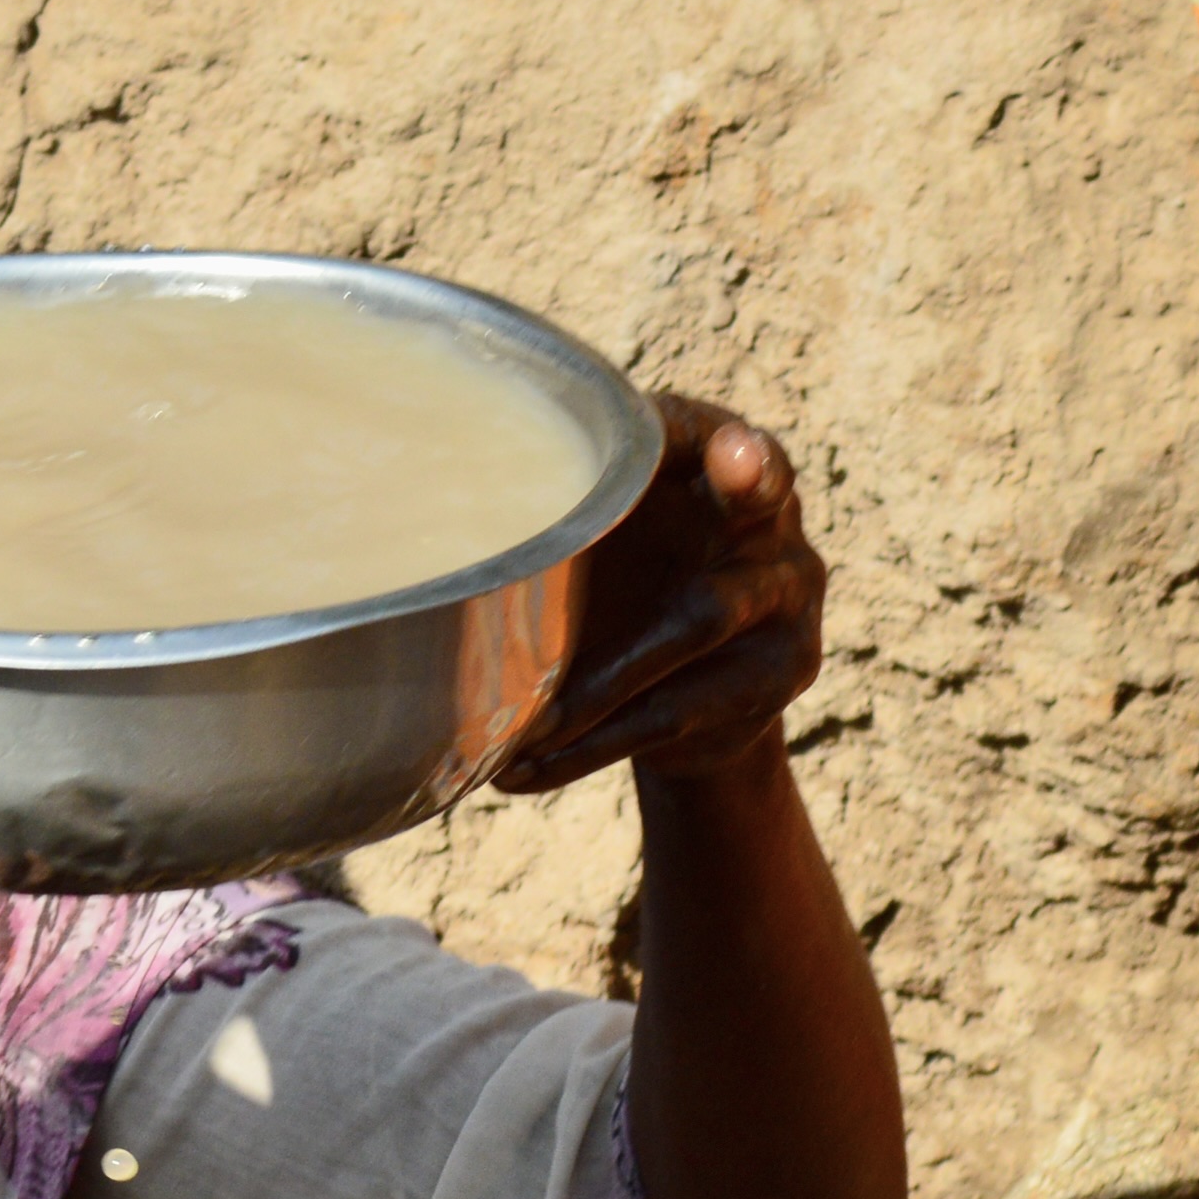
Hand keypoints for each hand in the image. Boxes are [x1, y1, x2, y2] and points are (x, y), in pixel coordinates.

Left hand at [494, 397, 824, 793]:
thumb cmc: (617, 589)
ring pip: (696, 622)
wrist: (694, 700)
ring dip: (598, 681)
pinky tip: (522, 773)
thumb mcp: (586, 543)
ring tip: (521, 730)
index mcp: (713, 462)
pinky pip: (675, 710)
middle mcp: (768, 520)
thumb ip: (546, 516)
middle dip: (742, 480)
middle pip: (755, 500)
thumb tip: (412, 508)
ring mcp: (786, 595)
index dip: (701, 426)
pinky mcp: (782, 672)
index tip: (706, 432)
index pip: (705, 429)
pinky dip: (591, 746)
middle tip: (734, 459)